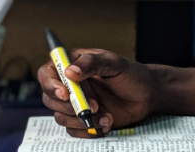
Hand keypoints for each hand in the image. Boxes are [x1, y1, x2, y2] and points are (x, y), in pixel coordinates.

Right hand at [38, 49, 156, 137]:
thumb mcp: (114, 62)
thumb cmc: (130, 73)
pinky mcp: (83, 120)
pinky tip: (107, 122)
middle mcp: (71, 85)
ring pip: (61, 117)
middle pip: (50, 98)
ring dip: (82, 120)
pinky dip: (90, 130)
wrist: (146, 95)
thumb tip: (70, 72)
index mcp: (74, 65)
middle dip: (71, 106)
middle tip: (94, 106)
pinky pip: (74, 131)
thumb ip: (92, 63)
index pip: (47, 73)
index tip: (65, 94)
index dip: (50, 84)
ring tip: (106, 114)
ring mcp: (76, 103)